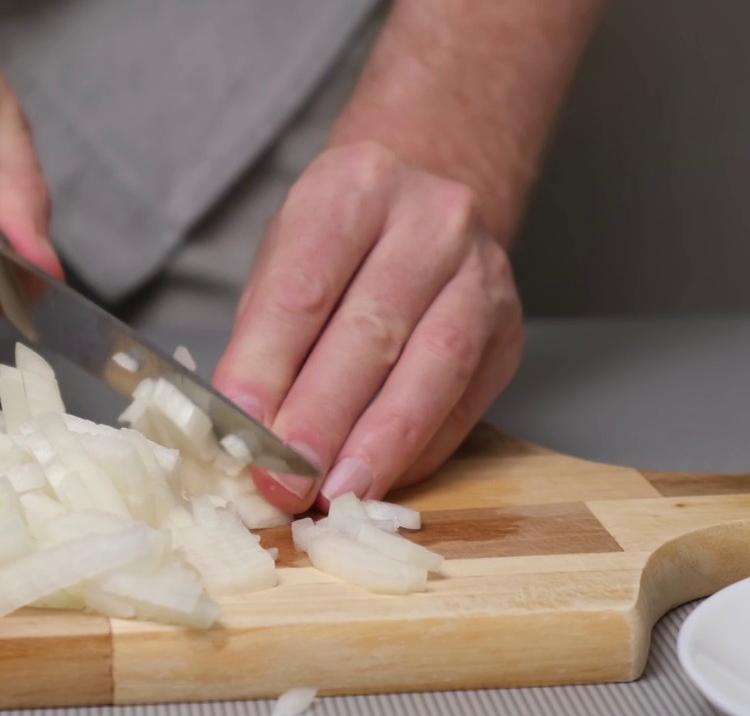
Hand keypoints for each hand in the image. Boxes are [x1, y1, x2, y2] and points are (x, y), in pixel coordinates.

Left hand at [212, 142, 523, 513]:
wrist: (425, 205)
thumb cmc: (338, 242)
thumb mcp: (284, 257)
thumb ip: (265, 335)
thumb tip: (244, 430)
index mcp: (355, 188)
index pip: (303, 288)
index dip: (268, 365)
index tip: (239, 427)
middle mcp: (431, 221)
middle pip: (372, 331)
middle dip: (323, 417)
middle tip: (285, 480)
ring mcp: (482, 272)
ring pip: (434, 367)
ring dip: (381, 443)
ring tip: (340, 493)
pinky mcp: (510, 328)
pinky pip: (464, 400)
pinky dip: (418, 448)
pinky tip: (381, 477)